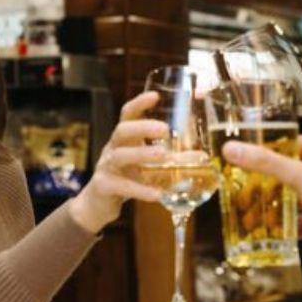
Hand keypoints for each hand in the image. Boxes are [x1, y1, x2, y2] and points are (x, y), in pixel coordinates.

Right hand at [67, 91, 169, 233]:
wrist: (99, 205)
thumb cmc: (127, 179)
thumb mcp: (149, 167)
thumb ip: (173, 161)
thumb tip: (202, 157)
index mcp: (124, 140)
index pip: (128, 115)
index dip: (139, 104)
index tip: (156, 96)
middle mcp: (113, 149)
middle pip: (122, 130)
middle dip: (142, 127)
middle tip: (165, 128)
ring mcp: (106, 167)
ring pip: (120, 156)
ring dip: (142, 153)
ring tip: (163, 154)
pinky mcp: (104, 187)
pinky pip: (121, 186)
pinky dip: (139, 189)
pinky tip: (156, 194)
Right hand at [221, 135, 301, 269]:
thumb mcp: (297, 174)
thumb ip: (264, 162)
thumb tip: (231, 148)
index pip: (288, 144)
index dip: (266, 149)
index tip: (243, 156)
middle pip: (289, 172)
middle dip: (266, 182)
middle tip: (240, 187)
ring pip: (295, 198)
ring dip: (275, 206)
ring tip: (249, 211)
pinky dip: (289, 226)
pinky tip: (271, 232)